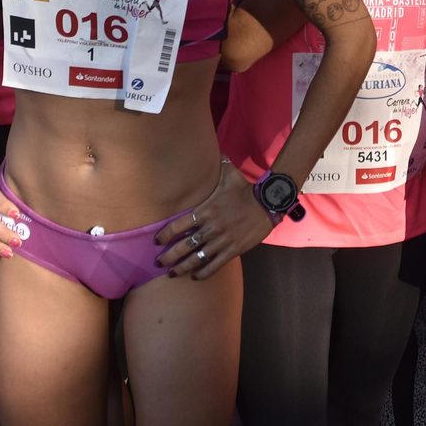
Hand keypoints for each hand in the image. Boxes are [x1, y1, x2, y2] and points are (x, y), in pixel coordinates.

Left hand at [155, 161, 271, 280]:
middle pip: (184, 245)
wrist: (268, 203)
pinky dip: (203, 272)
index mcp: (206, 210)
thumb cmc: (246, 189)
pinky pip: (215, 264)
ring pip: (197, 258)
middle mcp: (211, 227)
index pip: (179, 225)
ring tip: (173, 273)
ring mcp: (222, 240)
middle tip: (159, 263)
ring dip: (183, 267)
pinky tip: (195, 276)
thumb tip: (213, 149)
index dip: (165, 235)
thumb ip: (218, 163)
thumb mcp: (230, 174)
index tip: (157, 241)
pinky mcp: (233, 249)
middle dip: (169, 256)